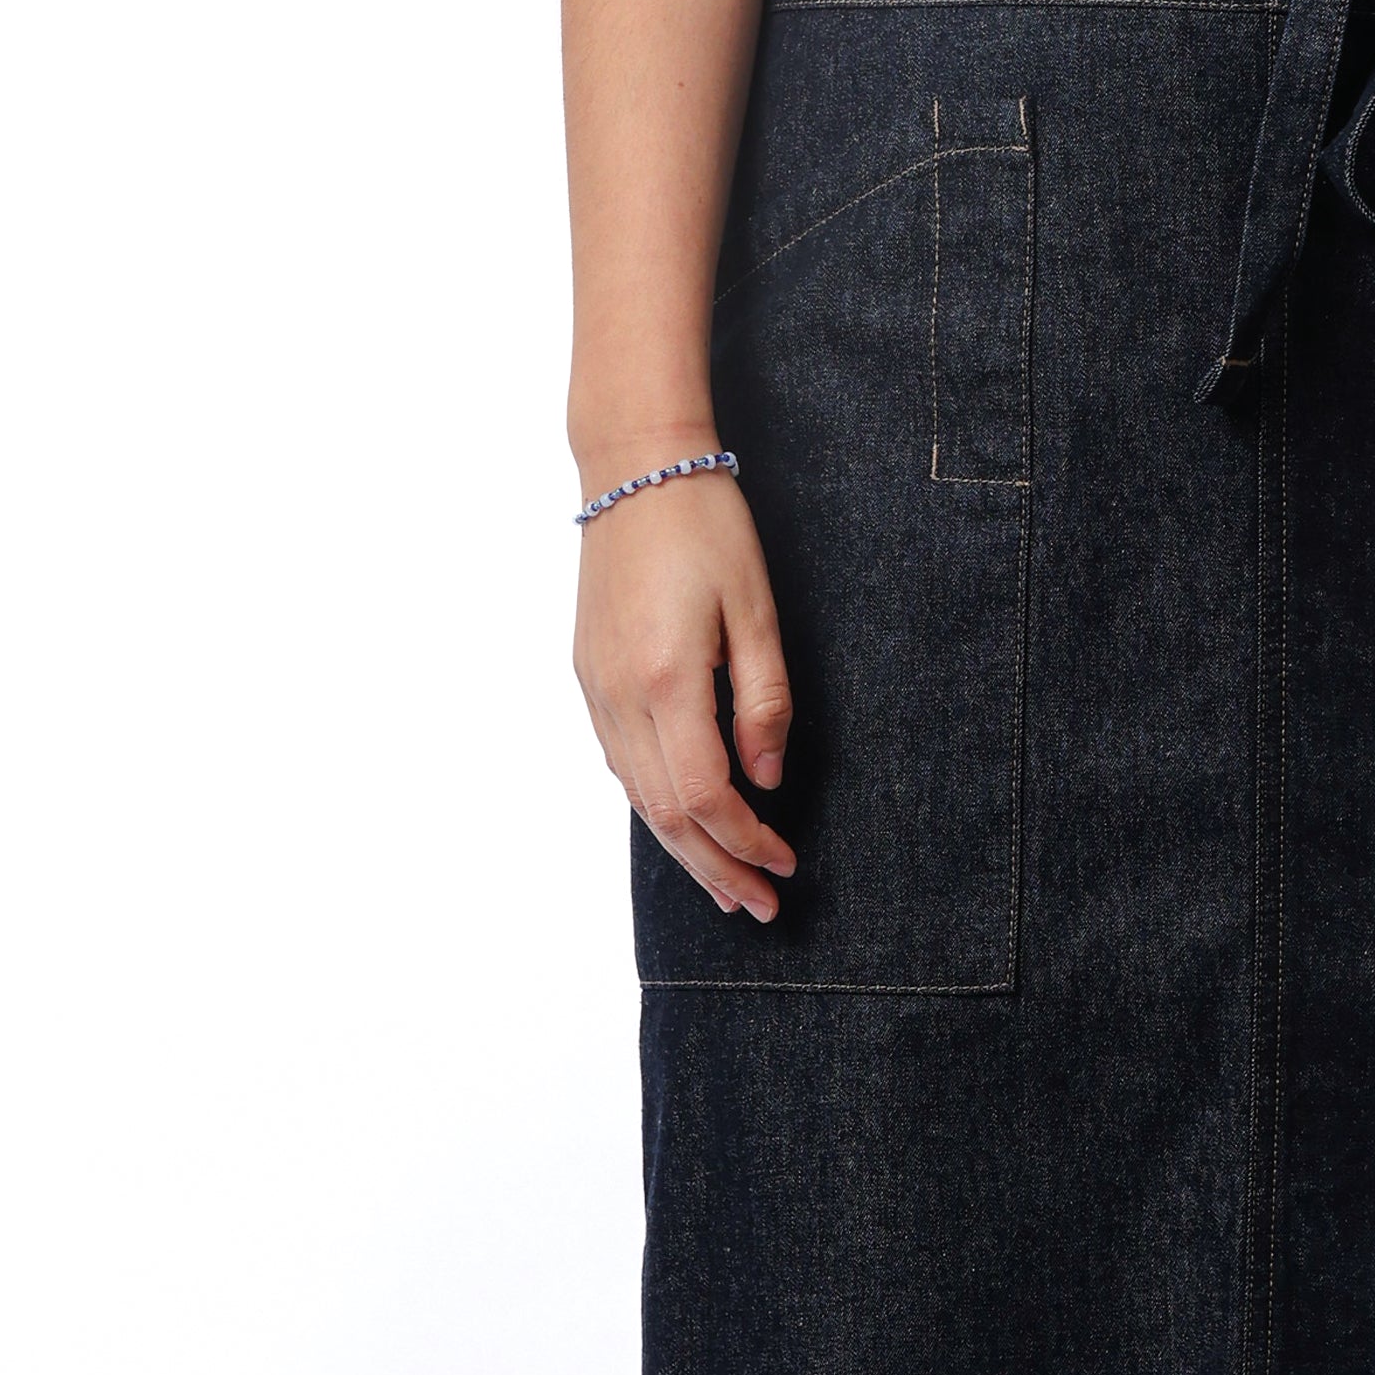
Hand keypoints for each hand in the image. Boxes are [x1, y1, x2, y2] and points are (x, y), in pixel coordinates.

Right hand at [575, 469, 795, 917]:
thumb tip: (767, 776)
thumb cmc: (704, 527)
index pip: (706, 794)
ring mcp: (595, 688)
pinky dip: (653, 804)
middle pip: (665, 813)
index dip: (746, 840)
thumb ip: (764, 700)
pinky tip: (682, 820)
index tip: (785, 863)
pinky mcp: (588, 676)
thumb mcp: (755, 608)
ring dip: (682, 847)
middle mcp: (619, 695)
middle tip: (759, 906)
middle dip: (714, 868)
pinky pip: (619, 762)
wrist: (633, 468)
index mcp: (666, 680)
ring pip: (636, 795)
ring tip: (724, 884)